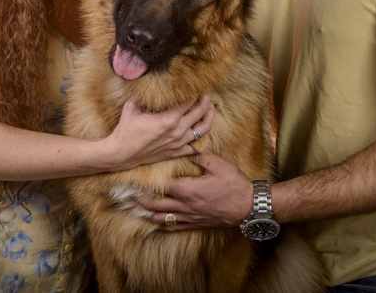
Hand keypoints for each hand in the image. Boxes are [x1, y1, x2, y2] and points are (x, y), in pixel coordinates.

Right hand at [104, 95, 214, 170]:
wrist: (122, 153)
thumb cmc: (126, 129)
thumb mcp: (133, 106)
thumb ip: (145, 95)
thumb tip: (152, 83)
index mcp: (168, 119)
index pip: (188, 101)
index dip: (195, 91)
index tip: (197, 85)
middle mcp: (177, 131)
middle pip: (200, 112)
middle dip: (206, 100)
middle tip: (206, 93)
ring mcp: (178, 143)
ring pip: (203, 130)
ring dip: (209, 117)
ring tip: (210, 108)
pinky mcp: (176, 153)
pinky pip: (196, 147)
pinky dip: (201, 139)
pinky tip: (201, 130)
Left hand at [138, 152, 253, 229]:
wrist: (248, 207)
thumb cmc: (234, 184)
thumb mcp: (218, 164)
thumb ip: (199, 157)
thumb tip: (187, 148)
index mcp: (188, 189)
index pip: (161, 186)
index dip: (147, 183)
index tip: (135, 180)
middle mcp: (185, 205)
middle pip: (157, 205)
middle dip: (141, 201)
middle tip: (128, 197)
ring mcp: (190, 217)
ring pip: (163, 218)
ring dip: (148, 213)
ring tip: (137, 210)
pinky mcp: (196, 224)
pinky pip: (175, 227)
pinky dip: (163, 224)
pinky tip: (156, 223)